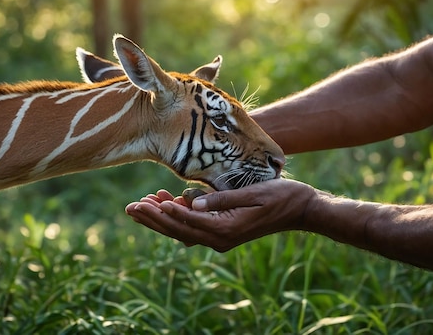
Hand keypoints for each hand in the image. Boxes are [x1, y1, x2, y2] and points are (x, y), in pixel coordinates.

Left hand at [125, 179, 319, 251]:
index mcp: (226, 230)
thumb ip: (222, 200)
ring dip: (161, 218)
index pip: (188, 222)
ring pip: (183, 230)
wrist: (302, 209)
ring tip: (140, 205)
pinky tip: (167, 202)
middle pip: (179, 230)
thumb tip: (193, 204)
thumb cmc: (281, 197)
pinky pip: (194, 227)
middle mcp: (220, 238)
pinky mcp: (224, 231)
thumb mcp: (253, 194)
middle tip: (130, 207)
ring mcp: (221, 236)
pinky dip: (178, 217)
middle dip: (153, 218)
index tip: (146, 202)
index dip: (165, 212)